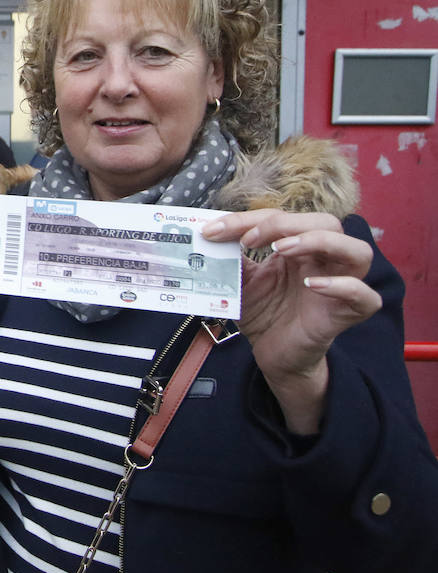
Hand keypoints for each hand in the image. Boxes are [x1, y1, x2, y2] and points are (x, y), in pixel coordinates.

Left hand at [202, 209, 379, 434]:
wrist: (273, 354)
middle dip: (286, 224)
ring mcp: (342, 285)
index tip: (214, 230)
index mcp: (299, 247)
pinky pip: (365, 296)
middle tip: (250, 239)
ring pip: (359, 251)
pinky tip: (312, 285)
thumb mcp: (240, 280)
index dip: (248, 219)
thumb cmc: (263, 312)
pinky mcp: (349, 313)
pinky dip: (343, 286)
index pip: (283, 218)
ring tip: (282, 250)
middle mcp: (325, 260)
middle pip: (327, 223)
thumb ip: (230, 257)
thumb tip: (206, 235)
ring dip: (320, 242)